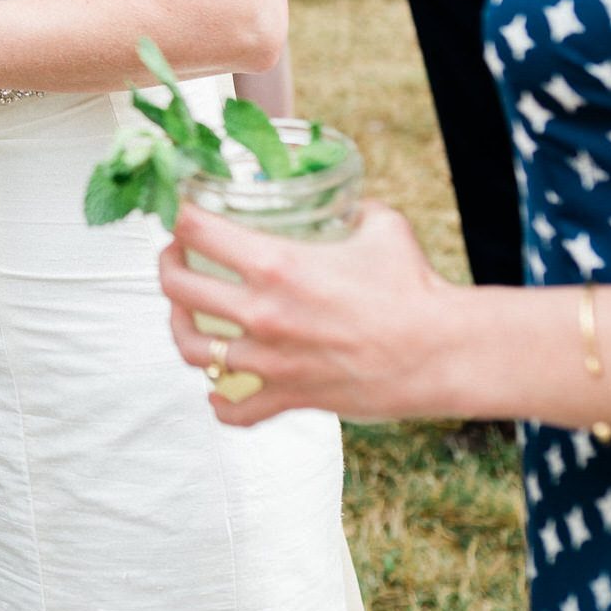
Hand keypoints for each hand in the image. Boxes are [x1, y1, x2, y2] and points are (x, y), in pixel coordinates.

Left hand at [156, 201, 466, 427]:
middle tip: (174, 256)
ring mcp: (271, 361)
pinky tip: (217, 390)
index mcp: (275, 265)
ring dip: (180, 327)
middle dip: (168, 266)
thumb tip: (340, 200)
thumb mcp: (379, 224)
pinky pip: (237, 410)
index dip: (179, 214)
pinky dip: (220, 402)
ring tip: (185, 315)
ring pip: (192, 348)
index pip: (196, 229)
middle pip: (178, 288)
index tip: (180, 211)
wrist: (443, 352)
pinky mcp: (291, 396)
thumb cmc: (414, 286)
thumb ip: (349, 208)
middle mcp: (262, 313)